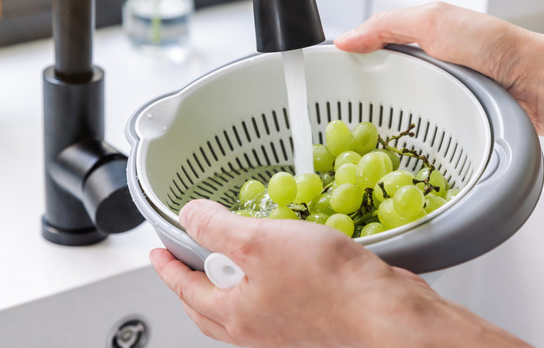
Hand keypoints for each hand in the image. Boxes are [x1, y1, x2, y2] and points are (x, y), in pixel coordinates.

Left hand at [151, 199, 526, 347]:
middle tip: (186, 259)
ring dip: (229, 283)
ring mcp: (284, 327)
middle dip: (192, 282)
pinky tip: (280, 262)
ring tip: (231, 256)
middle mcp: (257, 327)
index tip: (157, 254)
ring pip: (241, 307)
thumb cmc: (329, 286)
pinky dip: (263, 282)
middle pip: (209, 306)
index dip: (167, 267)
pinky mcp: (311, 319)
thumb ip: (217, 228)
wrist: (386, 314)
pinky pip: (273, 301)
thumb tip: (189, 215)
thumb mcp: (258, 241)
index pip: (186, 289)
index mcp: (235, 313)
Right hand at [334, 1, 543, 158]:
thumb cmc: (491, 46)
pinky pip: (416, 137)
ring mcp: (436, 103)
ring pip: (395, 118)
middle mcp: (425, 74)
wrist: (535, 84)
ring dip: (381, 129)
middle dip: (360, 106)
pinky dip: (404, 143)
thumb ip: (385, 26)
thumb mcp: (432, 21)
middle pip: (378, 92)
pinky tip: (392, 150)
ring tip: (358, 143)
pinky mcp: (446, 128)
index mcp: (417, 43)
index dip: (347, 68)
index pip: (370, 54)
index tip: (325, 86)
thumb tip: (343, 41)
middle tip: (338, 122)